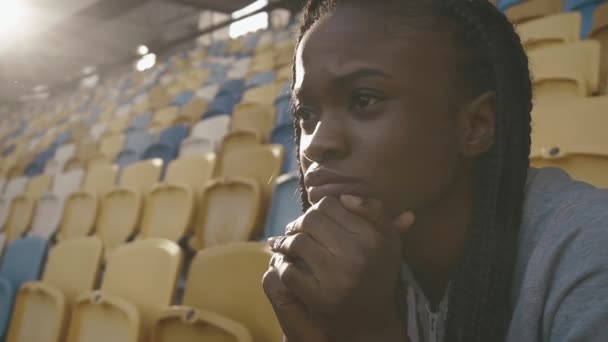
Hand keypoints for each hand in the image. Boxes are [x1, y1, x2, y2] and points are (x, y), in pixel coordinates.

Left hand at [265, 195, 414, 340]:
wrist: (372, 322)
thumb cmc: (377, 273)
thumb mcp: (388, 240)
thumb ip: (375, 212)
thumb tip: (345, 196)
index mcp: (371, 237)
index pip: (330, 204)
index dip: (317, 207)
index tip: (313, 217)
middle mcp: (356, 254)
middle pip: (310, 220)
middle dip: (298, 223)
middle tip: (294, 229)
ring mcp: (337, 277)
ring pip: (297, 243)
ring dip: (285, 243)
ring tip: (284, 245)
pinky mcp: (320, 297)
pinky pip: (289, 271)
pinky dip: (283, 266)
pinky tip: (285, 265)